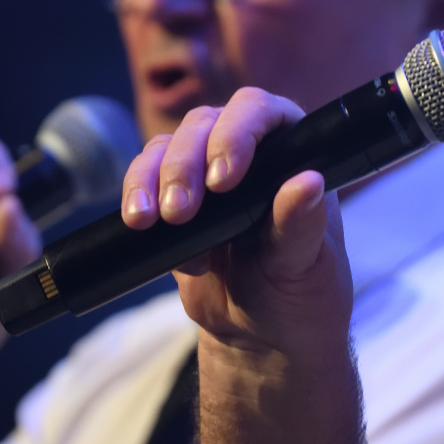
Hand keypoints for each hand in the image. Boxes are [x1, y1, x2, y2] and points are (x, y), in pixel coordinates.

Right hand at [119, 89, 352, 362]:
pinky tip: (142, 225)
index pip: (261, 113)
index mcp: (292, 151)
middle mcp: (248, 148)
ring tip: (149, 220)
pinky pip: (143, 178)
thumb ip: (302, 226)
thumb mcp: (305, 266)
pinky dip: (135, 196)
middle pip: (203, 125)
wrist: (259, 331)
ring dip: (151, 178)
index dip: (236, 134)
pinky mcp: (171, 194)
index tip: (223, 179)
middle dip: (184, 165)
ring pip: (166, 147)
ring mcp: (204, 169)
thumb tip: (307, 182)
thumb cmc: (298, 292)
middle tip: (180, 213)